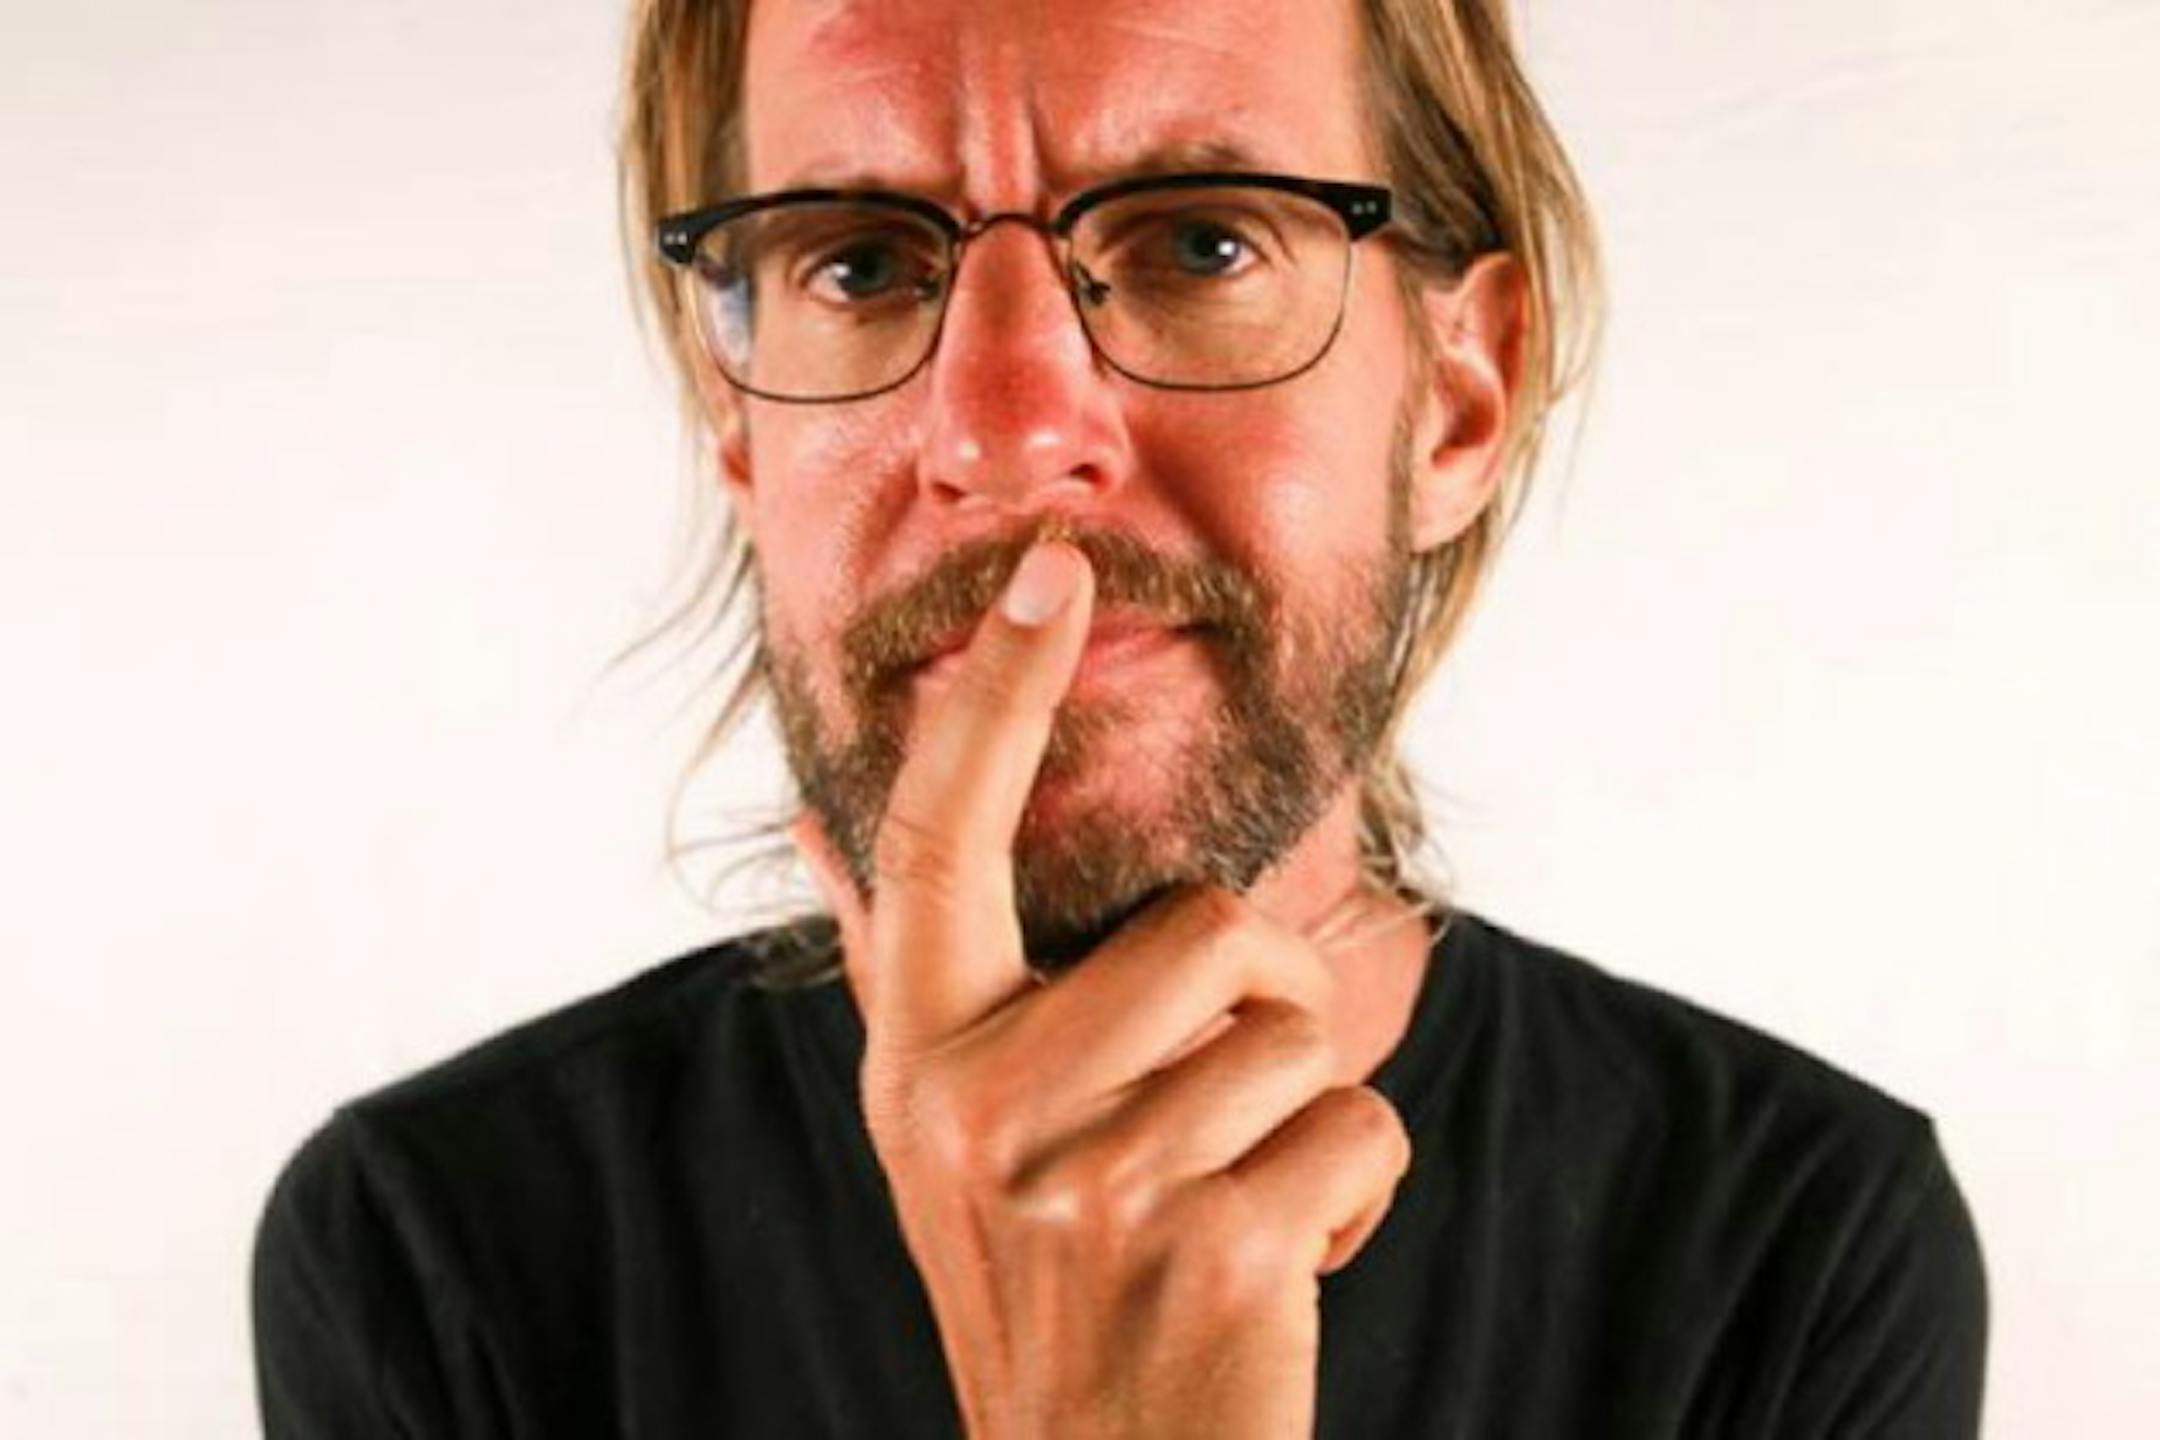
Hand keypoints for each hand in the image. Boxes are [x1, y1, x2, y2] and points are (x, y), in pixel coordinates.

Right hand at [795, 541, 1413, 1438]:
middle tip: (1216, 1109)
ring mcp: (1088, 1184)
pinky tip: (1280, 1267)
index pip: (941, 839)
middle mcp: (976, 1110)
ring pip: (1293, 1028)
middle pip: (1204, 927)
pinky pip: (1359, 1124)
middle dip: (1261, 999)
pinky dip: (1356, 1191)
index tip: (1049, 568)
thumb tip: (817, 828)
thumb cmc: (1048, 1295)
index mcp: (918, 1061)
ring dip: (1300, 1112)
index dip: (994, 696)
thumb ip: (907, 985)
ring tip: (1231, 1207)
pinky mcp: (1209, 1248)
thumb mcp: (945, 1142)